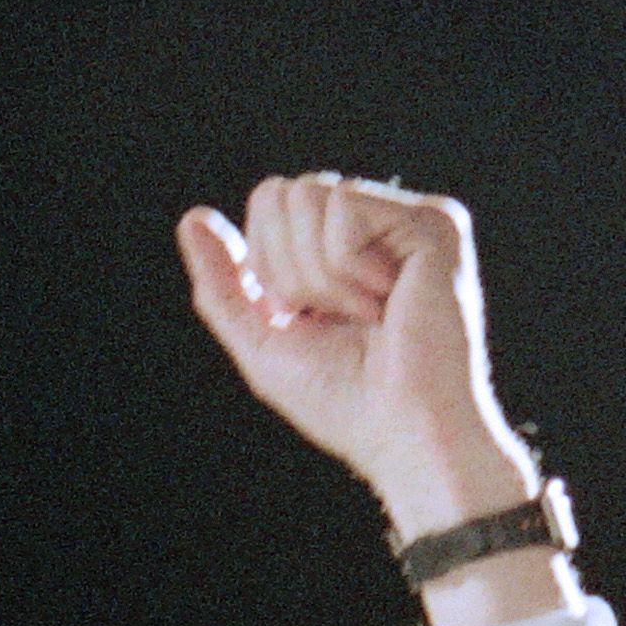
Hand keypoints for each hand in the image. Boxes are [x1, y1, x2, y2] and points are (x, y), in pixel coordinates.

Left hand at [176, 174, 548, 557]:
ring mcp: (408, 220)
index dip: (265, 263)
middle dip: (287, 268)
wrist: (404, 432)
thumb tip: (191, 219)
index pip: (268, 202)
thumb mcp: (261, 342)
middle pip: (279, 193)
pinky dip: (347, 266)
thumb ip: (223, 284)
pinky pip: (343, 206)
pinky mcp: (433, 221)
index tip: (305, 317)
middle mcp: (376, 225)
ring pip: (308, 193)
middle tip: (341, 319)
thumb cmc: (342, 402)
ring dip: (318, 274)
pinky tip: (390, 301)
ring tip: (368, 314)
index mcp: (340, 249)